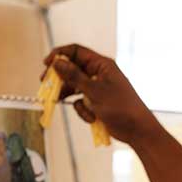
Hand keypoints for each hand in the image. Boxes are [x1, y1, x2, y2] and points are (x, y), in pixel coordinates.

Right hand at [42, 44, 158, 145]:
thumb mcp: (94, 91)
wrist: (136, 129)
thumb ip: (74, 76)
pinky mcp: (96, 102)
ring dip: (68, 95)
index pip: (76, 52)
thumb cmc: (120, 107)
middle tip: (45, 84)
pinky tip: (91, 117)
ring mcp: (97, 88)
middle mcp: (98, 74)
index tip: (46, 63)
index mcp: (101, 65)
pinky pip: (81, 102)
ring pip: (74, 87)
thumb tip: (57, 62)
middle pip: (72, 69)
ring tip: (57, 101)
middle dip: (59, 78)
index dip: (60, 54)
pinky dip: (82, 110)